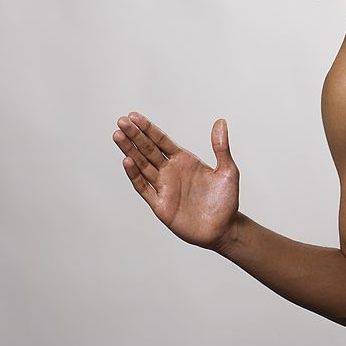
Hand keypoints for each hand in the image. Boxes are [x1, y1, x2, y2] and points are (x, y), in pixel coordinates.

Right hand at [113, 111, 239, 250]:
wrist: (223, 228)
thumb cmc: (226, 200)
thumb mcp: (227, 171)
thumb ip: (221, 147)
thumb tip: (221, 122)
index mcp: (185, 160)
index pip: (162, 141)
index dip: (148, 129)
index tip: (134, 116)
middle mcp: (171, 171)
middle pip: (148, 150)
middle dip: (135, 136)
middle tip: (121, 122)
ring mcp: (164, 187)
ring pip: (142, 165)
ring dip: (130, 151)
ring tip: (118, 136)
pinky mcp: (160, 204)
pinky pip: (143, 187)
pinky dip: (135, 175)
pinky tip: (127, 161)